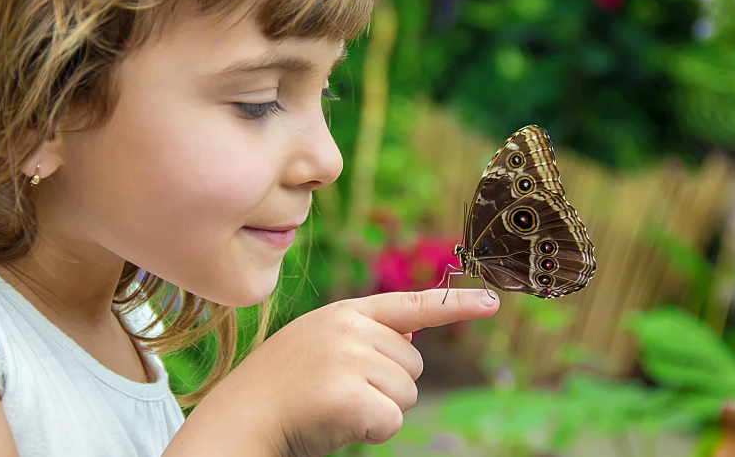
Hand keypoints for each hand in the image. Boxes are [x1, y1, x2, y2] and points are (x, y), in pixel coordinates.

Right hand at [206, 288, 498, 455]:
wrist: (241, 415)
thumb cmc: (283, 387)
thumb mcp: (320, 343)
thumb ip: (364, 336)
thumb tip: (413, 338)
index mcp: (345, 313)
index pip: (412, 304)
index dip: (456, 306)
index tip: (494, 303)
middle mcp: (350, 327)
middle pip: (414, 364)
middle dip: (387, 386)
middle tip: (340, 391)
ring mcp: (350, 358)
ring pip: (407, 394)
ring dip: (379, 410)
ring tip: (333, 405)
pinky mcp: (351, 394)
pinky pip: (392, 420)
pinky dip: (372, 431)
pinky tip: (337, 422)